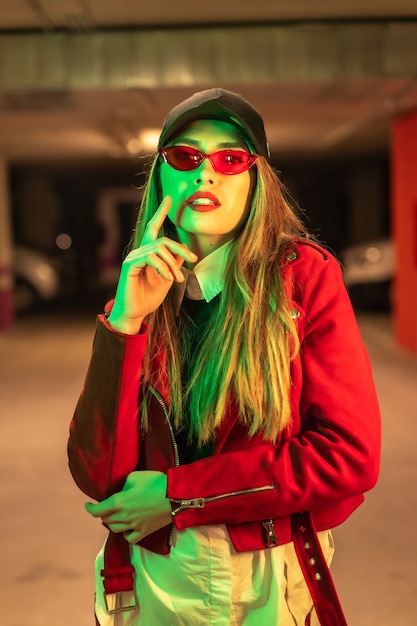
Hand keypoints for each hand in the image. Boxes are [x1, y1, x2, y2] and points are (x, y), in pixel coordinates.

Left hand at [85, 471, 171, 542]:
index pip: (97, 511)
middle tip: (104, 507)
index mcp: (118, 502)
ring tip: (113, 517)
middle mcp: (123, 516)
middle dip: (102, 513)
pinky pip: (129, 538)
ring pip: (115, 529)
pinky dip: (125, 534)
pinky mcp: (144, 532)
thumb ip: (123, 484)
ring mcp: (134, 526)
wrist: (175, 496)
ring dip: (111, 523)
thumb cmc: (155, 483)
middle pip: (105, 519)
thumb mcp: (135, 476)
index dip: (89, 508)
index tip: (87, 505)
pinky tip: (127, 528)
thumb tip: (121, 491)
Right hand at [108, 196, 197, 333]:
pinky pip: (150, 258)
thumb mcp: (168, 277)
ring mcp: (133, 257)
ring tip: (178, 279)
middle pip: (163, 240)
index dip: (161, 212)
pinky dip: (162, 267)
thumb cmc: (149, 296)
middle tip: (193, 261)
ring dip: (173, 264)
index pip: (154, 228)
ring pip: (159, 249)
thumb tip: (185, 251)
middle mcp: (139, 251)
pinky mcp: (129, 264)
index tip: (169, 198)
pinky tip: (168, 278)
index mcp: (148, 252)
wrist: (135, 312)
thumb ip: (174, 263)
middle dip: (181, 249)